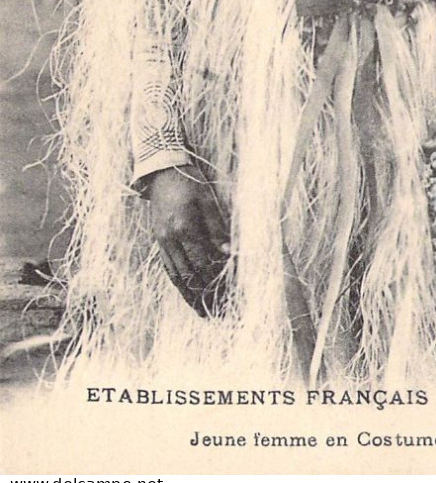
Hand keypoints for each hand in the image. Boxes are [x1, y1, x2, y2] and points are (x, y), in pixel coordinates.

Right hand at [145, 165, 230, 316]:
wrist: (162, 171)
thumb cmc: (190, 182)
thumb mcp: (209, 201)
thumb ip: (218, 229)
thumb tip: (229, 254)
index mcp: (184, 228)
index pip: (202, 262)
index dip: (215, 280)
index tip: (228, 292)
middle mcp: (170, 239)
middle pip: (188, 275)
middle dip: (204, 295)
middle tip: (218, 310)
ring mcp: (162, 241)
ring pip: (176, 276)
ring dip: (190, 296)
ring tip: (202, 311)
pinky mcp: (158, 241)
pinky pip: (168, 268)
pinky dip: (178, 284)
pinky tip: (187, 293)